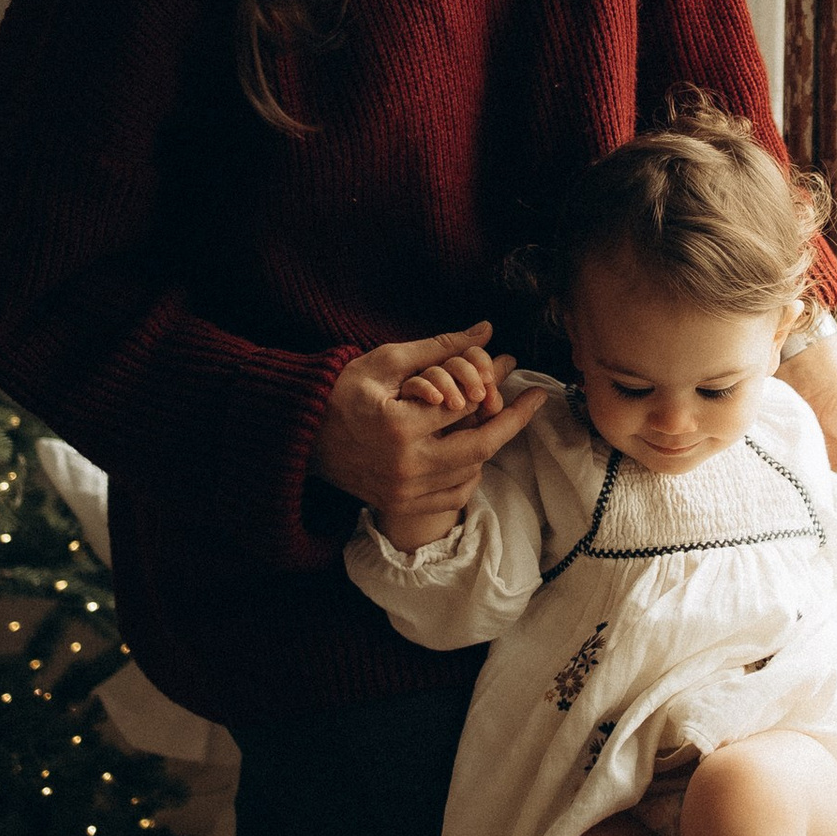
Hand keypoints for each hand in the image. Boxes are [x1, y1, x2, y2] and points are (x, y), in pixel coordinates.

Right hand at [313, 326, 545, 523]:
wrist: (301, 436)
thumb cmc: (341, 391)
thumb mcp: (386, 361)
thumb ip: (439, 348)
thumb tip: (486, 331)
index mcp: (400, 427)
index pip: (466, 406)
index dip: (493, 383)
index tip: (512, 367)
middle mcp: (405, 465)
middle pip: (480, 447)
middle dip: (513, 421)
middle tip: (535, 399)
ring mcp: (403, 490)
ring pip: (470, 472)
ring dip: (488, 445)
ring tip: (499, 419)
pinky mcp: (400, 504)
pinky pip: (453, 495)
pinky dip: (470, 473)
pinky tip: (473, 451)